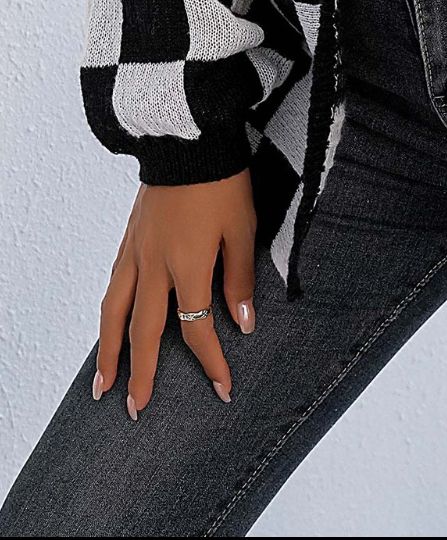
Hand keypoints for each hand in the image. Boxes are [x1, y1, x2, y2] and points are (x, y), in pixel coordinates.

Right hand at [93, 170, 255, 417]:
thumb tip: (243, 323)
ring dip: (108, 352)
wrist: (188, 138)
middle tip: (137, 409)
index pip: (197, 328)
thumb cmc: (222, 181)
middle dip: (142, 374)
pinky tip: (109, 326)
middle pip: (142, 332)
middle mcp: (154, 265)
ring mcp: (135, 252)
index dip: (210, 361)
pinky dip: (107, 315)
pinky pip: (112, 286)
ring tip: (103, 384)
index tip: (222, 388)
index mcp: (187, 266)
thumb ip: (239, 277)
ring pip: (114, 313)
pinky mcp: (129, 238)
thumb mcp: (242, 228)